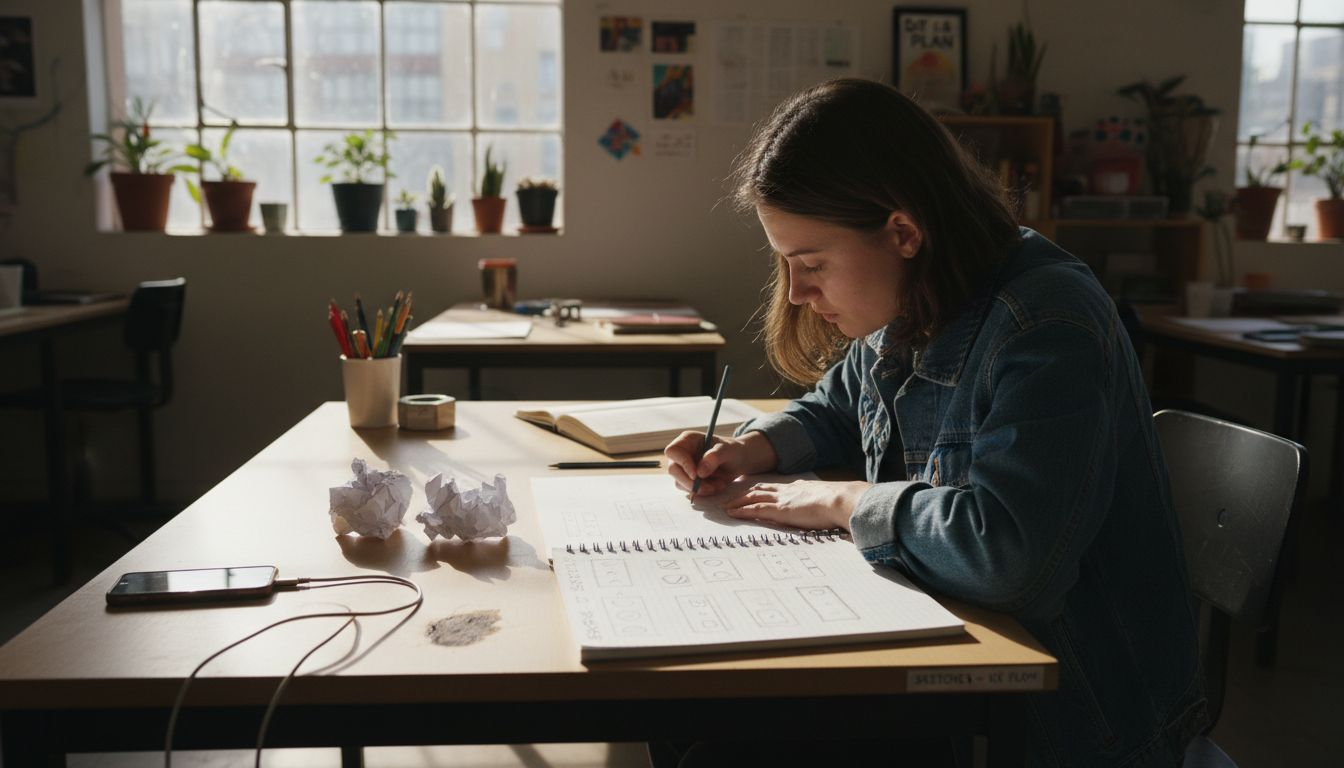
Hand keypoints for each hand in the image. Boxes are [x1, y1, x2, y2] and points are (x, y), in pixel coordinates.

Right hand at [665, 430, 776, 496]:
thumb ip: (715, 456)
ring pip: (680, 483)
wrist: (739, 461)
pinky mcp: (689, 480)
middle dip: (690, 482)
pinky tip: (716, 486)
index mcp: (687, 440)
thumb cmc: (732, 450)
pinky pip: (690, 490)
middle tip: (708, 488)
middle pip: (673, 470)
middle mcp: (682, 453)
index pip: (673, 451)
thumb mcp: (728, 450)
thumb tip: (700, 472)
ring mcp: (684, 468)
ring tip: (719, 484)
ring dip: (700, 488)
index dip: (681, 463)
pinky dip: (704, 492)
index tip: (695, 475)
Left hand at [721, 479, 870, 531]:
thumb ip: (820, 502)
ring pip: (753, 498)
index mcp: (799, 487)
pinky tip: (732, 514)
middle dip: (744, 494)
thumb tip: (824, 509)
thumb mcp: (827, 499)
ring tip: (726, 508)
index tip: (752, 492)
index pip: (775, 487)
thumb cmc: (840, 502)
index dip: (762, 489)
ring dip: (738, 502)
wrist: (841, 500)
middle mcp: (787, 490)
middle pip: (759, 490)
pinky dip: (742, 511)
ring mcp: (782, 499)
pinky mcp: (780, 510)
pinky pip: (755, 510)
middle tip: (731, 499)